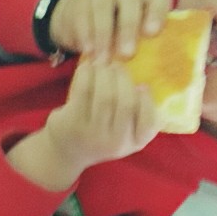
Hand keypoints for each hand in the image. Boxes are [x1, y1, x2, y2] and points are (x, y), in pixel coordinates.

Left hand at [42, 59, 161, 178]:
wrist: (66, 151)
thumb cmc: (101, 134)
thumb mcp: (124, 133)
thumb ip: (137, 115)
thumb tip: (143, 87)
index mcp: (133, 143)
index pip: (149, 124)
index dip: (147, 101)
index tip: (141, 85)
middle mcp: (116, 143)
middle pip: (126, 103)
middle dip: (123, 77)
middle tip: (116, 65)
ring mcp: (94, 135)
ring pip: (105, 95)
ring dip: (104, 73)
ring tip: (102, 63)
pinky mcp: (73, 125)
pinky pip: (84, 91)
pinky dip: (87, 74)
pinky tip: (87, 67)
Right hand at [47, 0, 171, 60]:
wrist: (81, 21)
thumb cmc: (117, 37)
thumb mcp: (135, 40)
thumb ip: (147, 48)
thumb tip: (155, 74)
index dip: (157, 13)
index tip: (153, 33)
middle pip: (130, 0)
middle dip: (128, 27)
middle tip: (127, 54)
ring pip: (103, 7)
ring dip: (104, 35)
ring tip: (103, 61)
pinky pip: (83, 14)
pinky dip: (86, 34)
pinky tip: (88, 51)